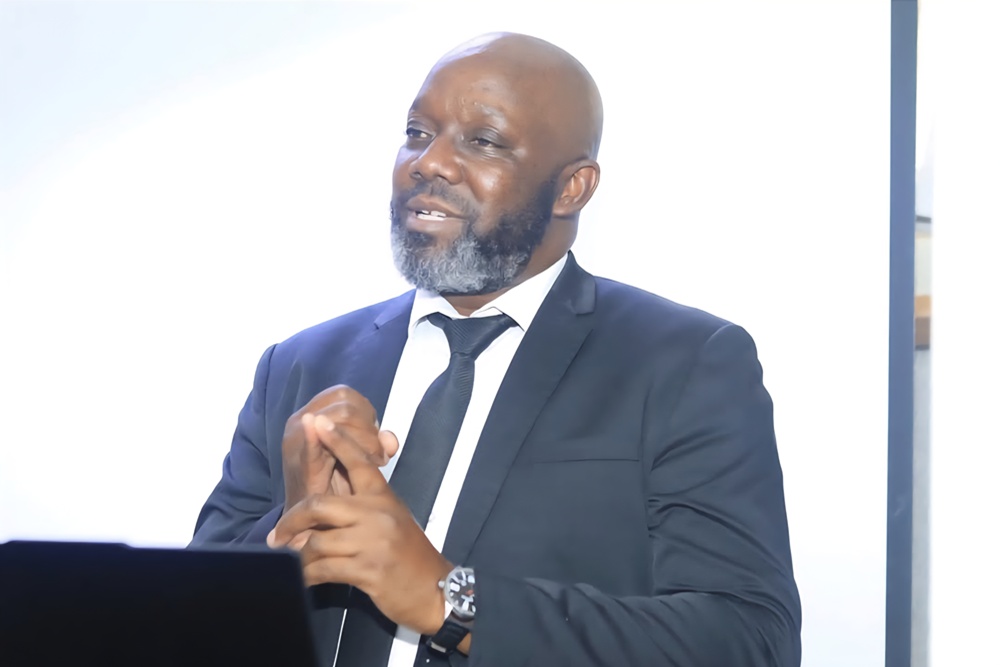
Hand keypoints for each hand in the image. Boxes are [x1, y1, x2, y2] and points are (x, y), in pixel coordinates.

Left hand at [270, 415, 450, 635]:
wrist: (434, 588)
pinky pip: (324, 569)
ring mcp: (373, 542)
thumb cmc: (408, 553)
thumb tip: (326, 502)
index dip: (336, 440)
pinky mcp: (368, 570)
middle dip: (292, 519)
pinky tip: (304, 578)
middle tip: (277, 534)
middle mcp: (377, 513)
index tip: (315, 422)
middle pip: (320, 504)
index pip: (358, 461)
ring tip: (290, 560)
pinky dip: (308, 575)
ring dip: (298, 554)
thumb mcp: (391, 518)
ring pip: (318, 541)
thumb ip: (364, 504)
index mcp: (382, 496)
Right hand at [281, 386, 398, 512]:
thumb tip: (391, 441)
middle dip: (368, 430)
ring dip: (362, 441)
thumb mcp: (359, 456)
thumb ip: (376, 443)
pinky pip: (314, 446)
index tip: (376, 440)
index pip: (345, 395)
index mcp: (314, 412)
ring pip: (339, 422)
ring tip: (369, 464)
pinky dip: (329, 443)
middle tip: (378, 456)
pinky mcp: (298, 461)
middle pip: (346, 406)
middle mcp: (301, 419)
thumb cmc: (333, 485)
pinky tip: (343, 455)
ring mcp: (296, 438)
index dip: (366, 414)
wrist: (306, 520)